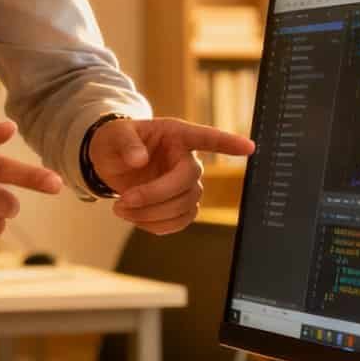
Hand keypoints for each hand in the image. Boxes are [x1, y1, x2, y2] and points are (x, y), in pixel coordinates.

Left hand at [89, 117, 253, 234]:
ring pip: (185, 207)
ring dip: (152, 215)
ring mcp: (185, 184)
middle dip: (155, 196)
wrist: (110, 161)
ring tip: (120, 209)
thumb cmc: (115, 140)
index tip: (249, 147)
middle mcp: (187, 159)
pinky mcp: (180, 204)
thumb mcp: (114, 134)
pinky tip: (133, 217)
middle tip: (121, 202)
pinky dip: (155, 225)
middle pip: (188, 183)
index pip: (207, 138)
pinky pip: (178, 222)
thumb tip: (139, 160)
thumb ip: (126, 143)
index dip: (228, 143)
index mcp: (176, 135)